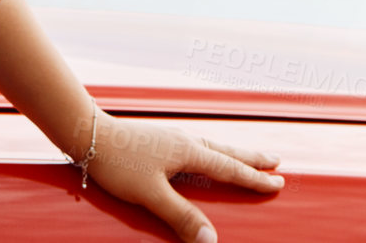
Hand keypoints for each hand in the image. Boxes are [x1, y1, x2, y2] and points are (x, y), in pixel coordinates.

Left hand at [79, 110, 284, 242]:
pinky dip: (212, 150)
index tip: (279, 182)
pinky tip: (203, 154)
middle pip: (227, 151)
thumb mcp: (151, 194)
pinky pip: (197, 145)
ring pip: (212, 145)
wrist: (86, 133)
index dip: (254, 179)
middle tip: (277, 160)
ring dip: (234, 152)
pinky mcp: (158, 139)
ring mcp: (171, 138)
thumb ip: (182, 216)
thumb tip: (212, 241)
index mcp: (189, 152)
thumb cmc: (117, 163)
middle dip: (252, 158)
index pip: (230, 169)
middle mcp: (184, 140)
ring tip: (247, 156)